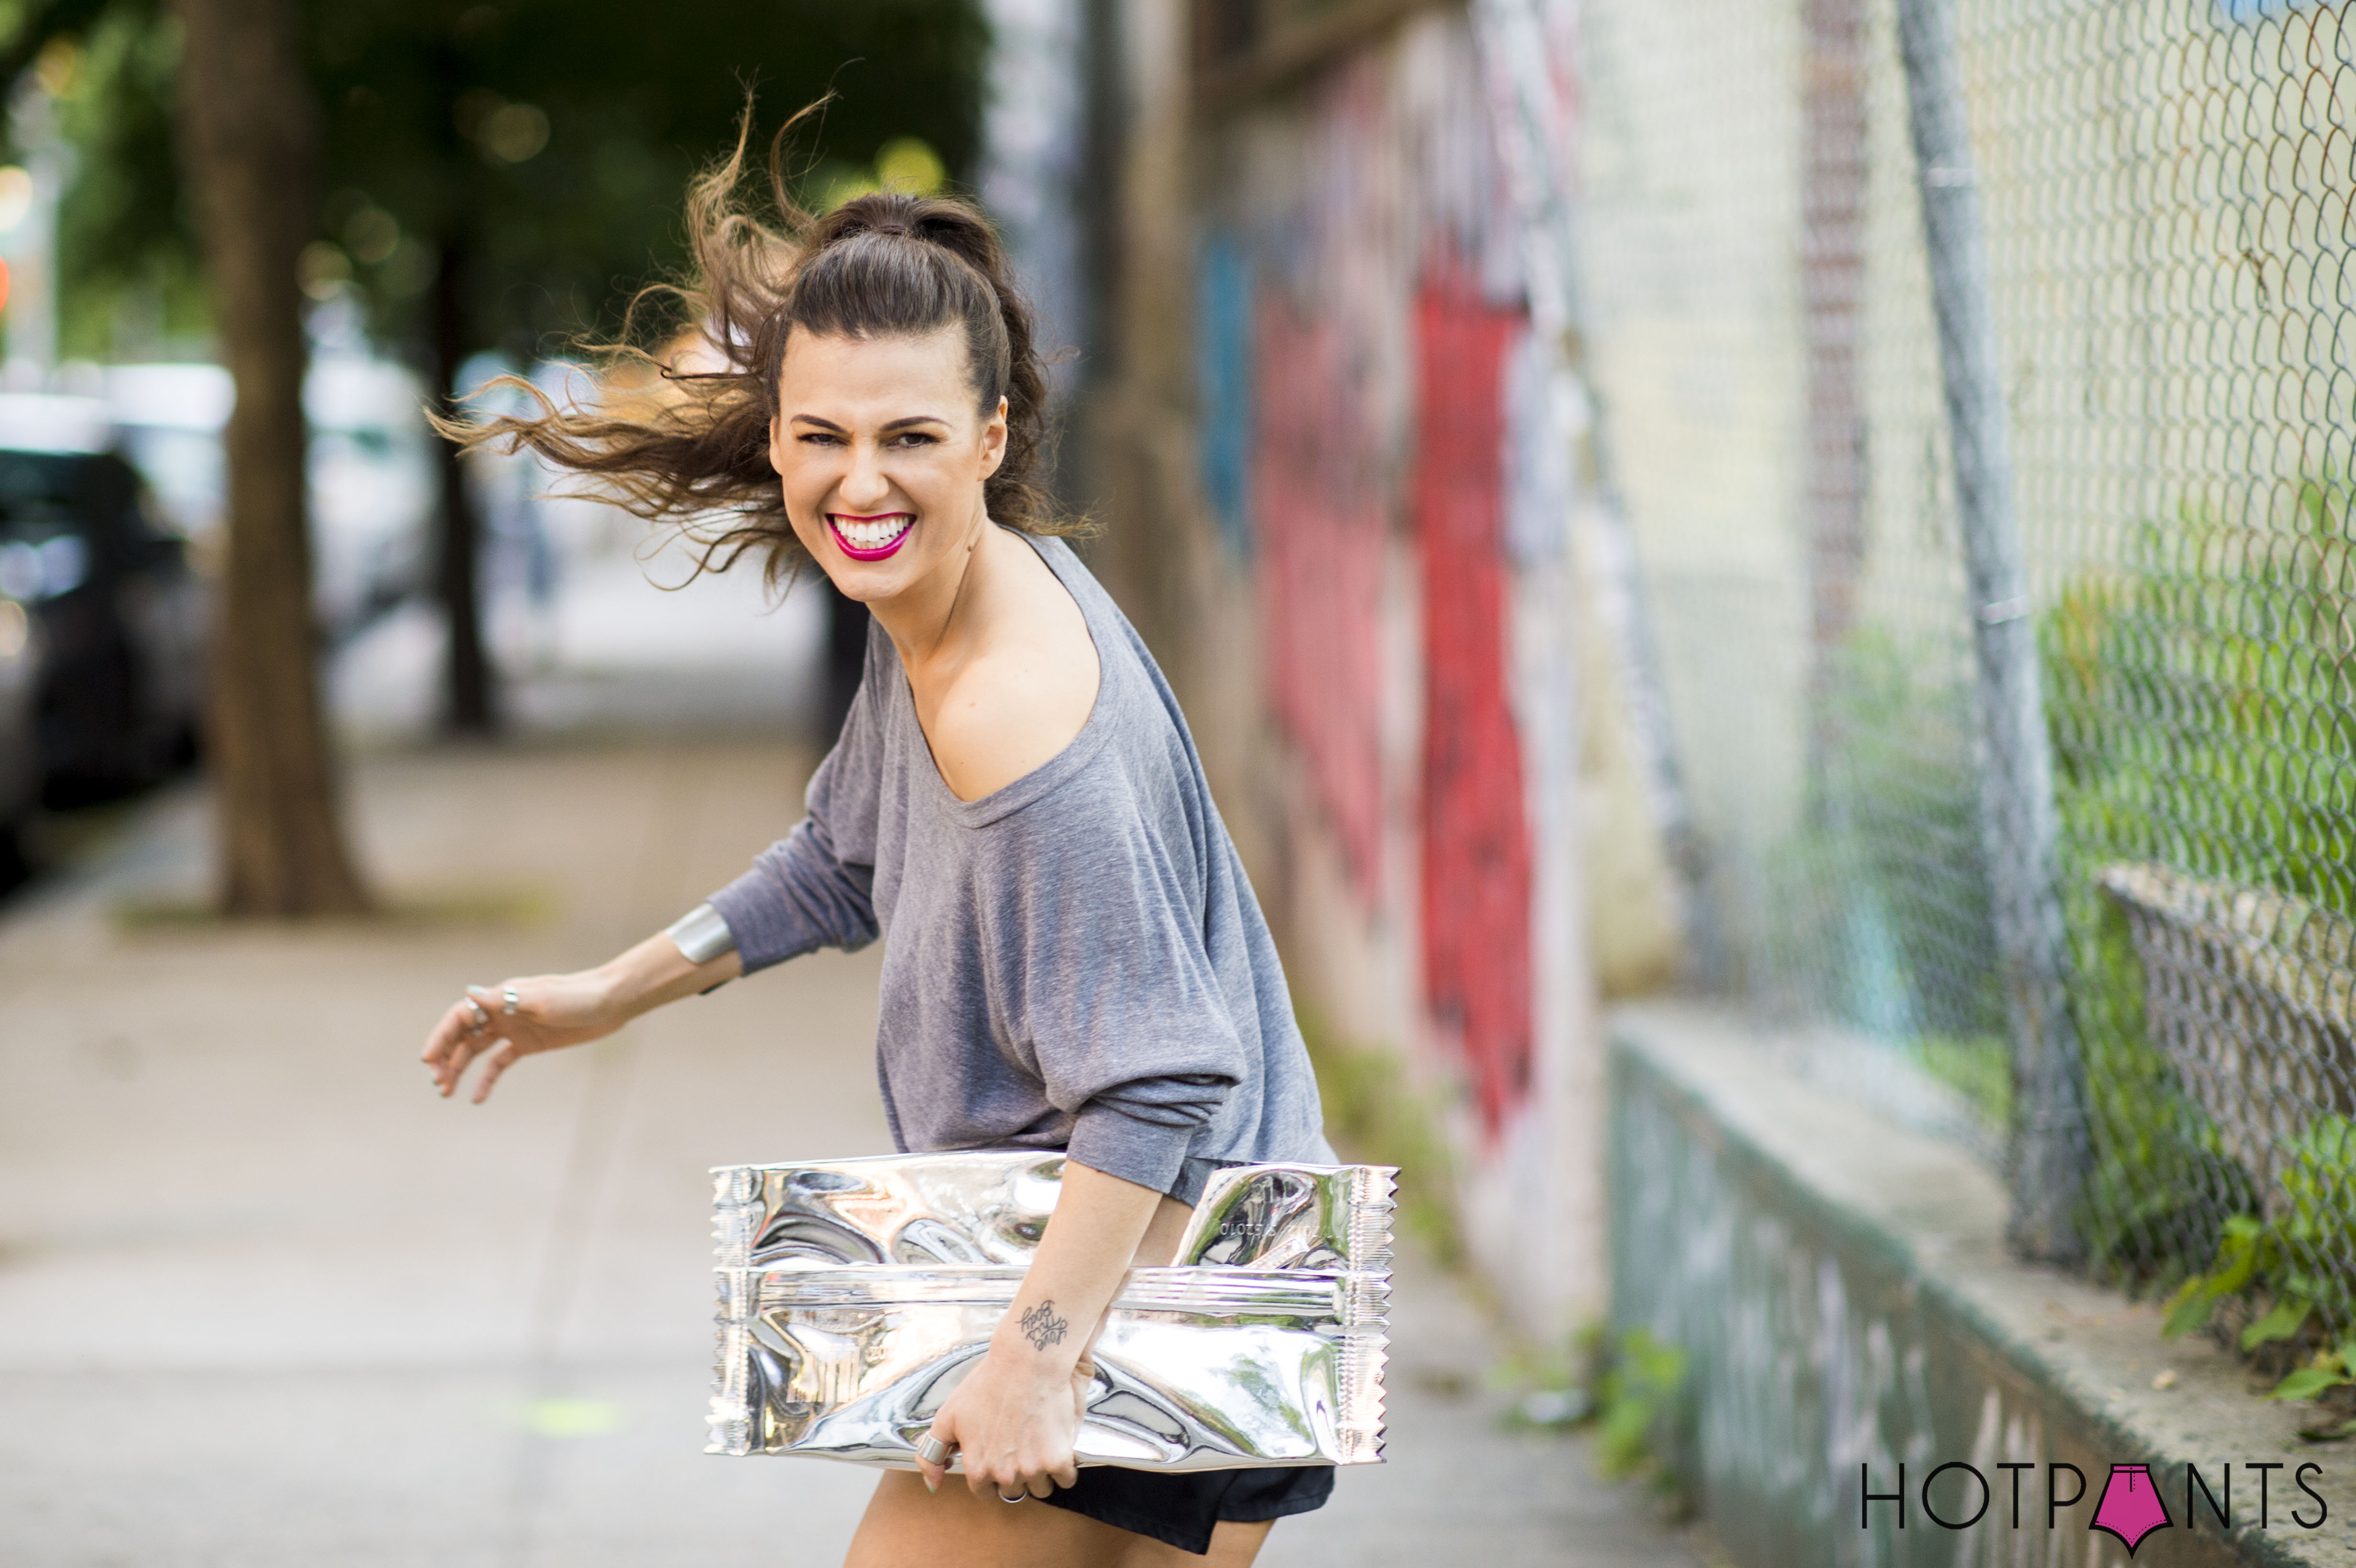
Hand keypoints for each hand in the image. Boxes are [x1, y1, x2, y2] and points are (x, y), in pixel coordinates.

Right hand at [420, 970, 623, 1102]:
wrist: (611, 1002)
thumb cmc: (579, 997)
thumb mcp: (543, 1000)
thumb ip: (506, 1000)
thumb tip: (469, 991)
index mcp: (503, 998)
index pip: (460, 1016)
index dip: (441, 1036)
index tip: (428, 1059)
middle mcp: (503, 1012)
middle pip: (463, 1035)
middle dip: (446, 1057)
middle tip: (438, 1083)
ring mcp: (515, 1028)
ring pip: (477, 1050)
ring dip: (460, 1069)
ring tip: (446, 1092)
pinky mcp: (529, 1043)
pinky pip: (500, 1062)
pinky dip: (487, 1078)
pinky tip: (476, 1097)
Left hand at [914, 1338, 1090, 1500]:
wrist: (1027, 1363)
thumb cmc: (988, 1384)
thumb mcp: (948, 1416)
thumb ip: (932, 1453)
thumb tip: (932, 1485)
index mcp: (977, 1468)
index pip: (986, 1492)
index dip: (992, 1475)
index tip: (999, 1456)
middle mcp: (1004, 1474)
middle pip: (1014, 1491)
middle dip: (1016, 1473)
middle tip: (1019, 1443)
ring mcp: (1032, 1469)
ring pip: (1041, 1488)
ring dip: (1042, 1472)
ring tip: (1038, 1442)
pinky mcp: (1058, 1459)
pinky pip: (1066, 1479)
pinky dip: (1064, 1467)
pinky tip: (1056, 1444)